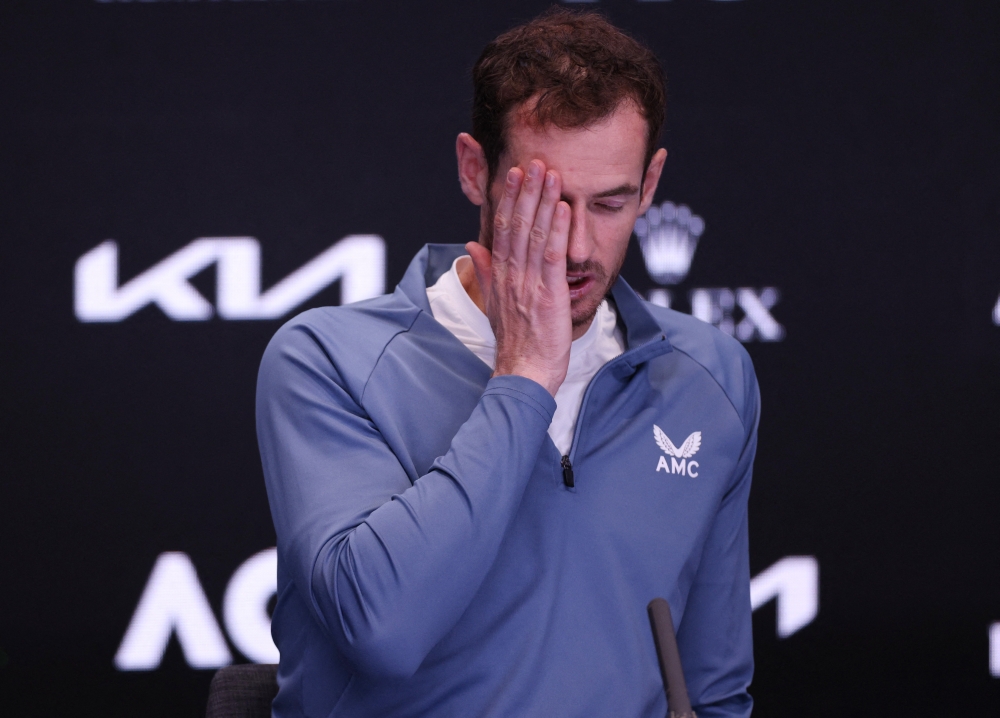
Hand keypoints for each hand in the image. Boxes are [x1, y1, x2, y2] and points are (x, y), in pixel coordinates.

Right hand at [466, 160, 571, 396]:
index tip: (514, 175)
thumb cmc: (515, 342)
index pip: (502, 229)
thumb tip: (472, 245)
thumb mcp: (494, 303)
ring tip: (550, 174)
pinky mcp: (548, 295)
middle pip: (517, 225)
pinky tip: (564, 208)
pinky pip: (551, 257)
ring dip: (543, 202)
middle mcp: (512, 275)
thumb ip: (485, 271)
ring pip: (534, 235)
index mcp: (501, 276)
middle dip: (525, 192)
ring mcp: (529, 284)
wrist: (523, 372)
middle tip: (533, 162)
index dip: (509, 200)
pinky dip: (557, 231)